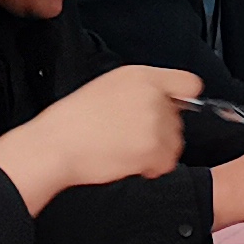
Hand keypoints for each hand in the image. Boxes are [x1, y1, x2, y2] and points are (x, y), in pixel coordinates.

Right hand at [0, 62, 190, 210]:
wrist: (55, 145)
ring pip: (175, 142)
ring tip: (127, 150)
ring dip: (157, 151)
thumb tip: (165, 100)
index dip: (183, 99)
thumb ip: (141, 89)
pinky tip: (129, 162)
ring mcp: (154, 121)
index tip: (175, 110)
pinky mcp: (152, 147)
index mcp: (140, 75)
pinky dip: (152, 168)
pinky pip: (167, 163)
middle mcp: (152, 95)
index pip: (188, 83)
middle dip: (160, 131)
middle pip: (179, 119)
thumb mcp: (107, 87)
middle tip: (131, 137)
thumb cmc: (73, 121)